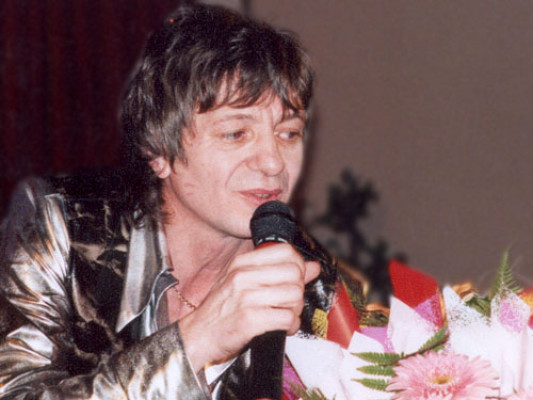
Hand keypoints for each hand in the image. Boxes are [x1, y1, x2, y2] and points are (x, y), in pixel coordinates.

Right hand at [178, 243, 320, 371]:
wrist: (198, 335)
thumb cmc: (222, 308)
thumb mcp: (244, 282)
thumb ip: (278, 271)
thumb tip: (313, 267)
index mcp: (242, 263)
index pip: (286, 251)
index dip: (298, 265)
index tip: (295, 278)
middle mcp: (243, 276)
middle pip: (295, 274)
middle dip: (299, 290)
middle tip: (290, 302)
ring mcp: (246, 297)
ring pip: (295, 295)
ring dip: (296, 310)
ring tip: (285, 315)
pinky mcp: (250, 320)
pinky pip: (288, 318)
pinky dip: (291, 326)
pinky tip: (282, 328)